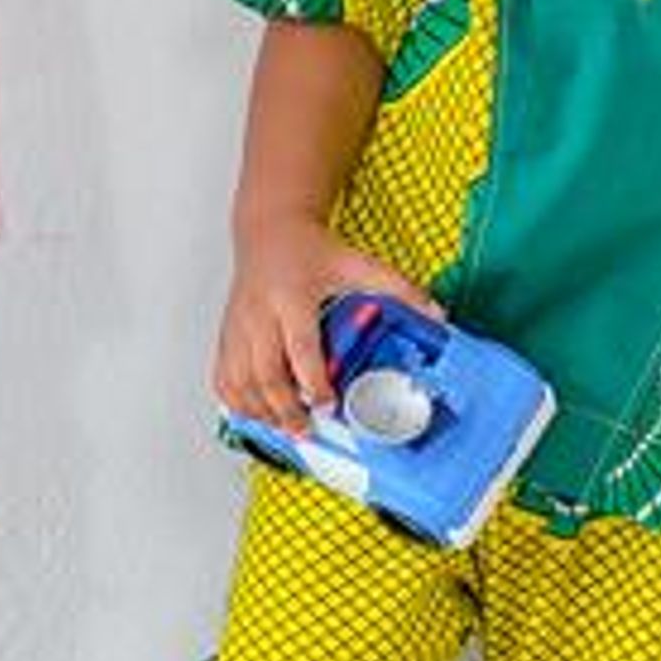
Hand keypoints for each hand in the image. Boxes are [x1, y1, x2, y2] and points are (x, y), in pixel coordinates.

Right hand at [212, 211, 436, 434]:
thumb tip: (438, 314)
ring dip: (261, 411)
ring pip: (239, 381)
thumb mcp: (358, 263)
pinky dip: (236, 401)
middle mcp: (260, 315)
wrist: (270, 231)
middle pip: (265, 374)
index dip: (312, 380)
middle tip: (308, 429)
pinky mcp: (227, 336)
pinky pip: (222, 377)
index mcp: (292, 297)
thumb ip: (399, 288)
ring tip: (288, 429)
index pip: (299, 347)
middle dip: (285, 409)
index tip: (327, 403)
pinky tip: (257, 413)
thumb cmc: (311, 250)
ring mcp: (238, 328)